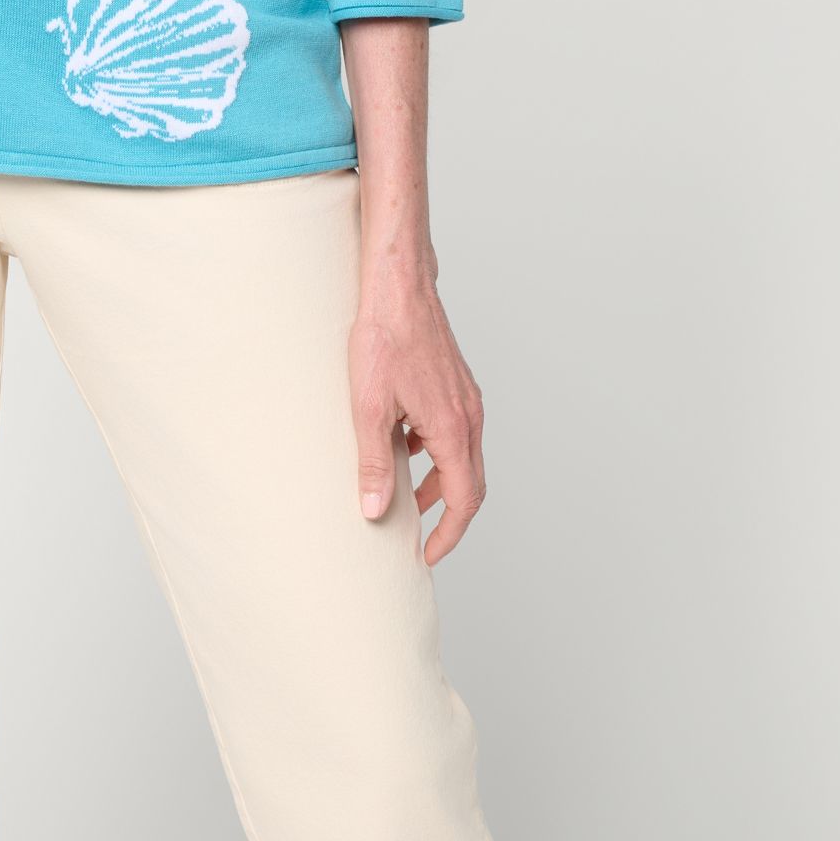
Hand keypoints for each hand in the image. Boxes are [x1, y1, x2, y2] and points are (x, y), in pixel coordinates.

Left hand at [349, 293, 485, 564]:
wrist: (398, 284)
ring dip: (440, 484)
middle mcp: (469, 416)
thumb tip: (375, 509)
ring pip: (462, 458)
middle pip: (471, 483)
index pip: (465, 499)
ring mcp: (466, 399)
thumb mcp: (368, 409)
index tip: (429, 556)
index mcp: (453, 428)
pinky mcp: (455, 386)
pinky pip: (453, 434)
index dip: (449, 535)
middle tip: (422, 541)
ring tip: (407, 499)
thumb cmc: (384, 336)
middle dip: (448, 517)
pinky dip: (434, 454)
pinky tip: (401, 449)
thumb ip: (373, 463)